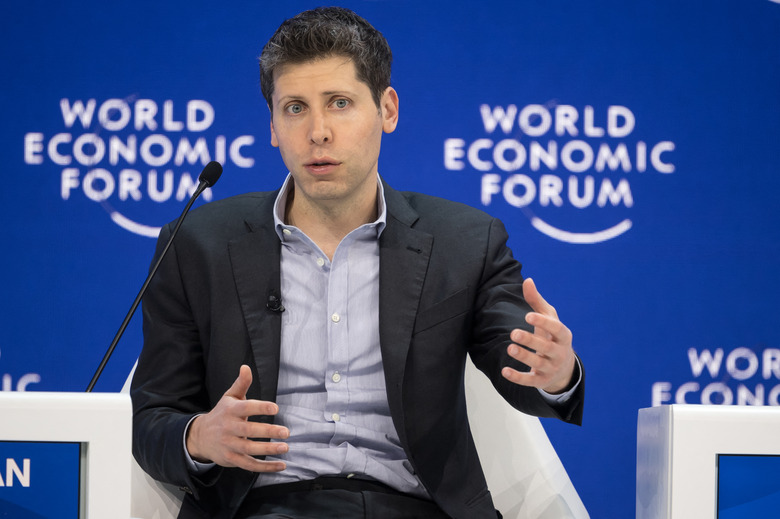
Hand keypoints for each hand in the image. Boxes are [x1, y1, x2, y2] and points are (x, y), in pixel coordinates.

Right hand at [186, 365, 288, 471]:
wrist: (200, 436)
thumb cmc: (221, 414)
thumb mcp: (229, 397)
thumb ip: (241, 383)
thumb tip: (246, 367)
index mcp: (230, 410)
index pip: (246, 408)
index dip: (260, 408)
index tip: (275, 408)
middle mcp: (228, 428)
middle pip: (248, 431)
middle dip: (267, 432)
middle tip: (286, 432)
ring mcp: (229, 445)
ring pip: (249, 449)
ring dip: (268, 450)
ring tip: (285, 447)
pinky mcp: (231, 459)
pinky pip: (249, 465)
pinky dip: (265, 467)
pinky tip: (281, 465)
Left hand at [501, 278, 576, 393]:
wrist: (563, 368)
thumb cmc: (553, 336)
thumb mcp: (549, 318)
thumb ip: (536, 301)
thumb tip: (527, 280)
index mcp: (563, 335)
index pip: (556, 328)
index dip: (543, 322)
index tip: (528, 315)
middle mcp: (559, 352)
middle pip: (545, 347)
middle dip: (530, 340)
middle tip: (513, 333)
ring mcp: (551, 368)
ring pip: (537, 364)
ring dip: (523, 356)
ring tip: (509, 348)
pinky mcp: (541, 381)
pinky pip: (530, 381)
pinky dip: (518, 377)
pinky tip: (504, 371)